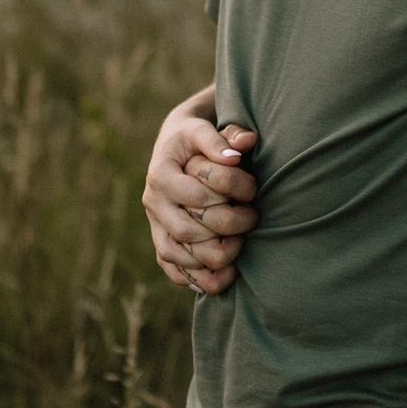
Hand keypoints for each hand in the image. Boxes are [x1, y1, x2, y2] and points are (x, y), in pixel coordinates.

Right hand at [142, 108, 258, 294]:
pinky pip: (174, 270)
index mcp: (160, 174)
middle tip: (253, 217)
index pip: (195, 195)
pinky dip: (200, 279)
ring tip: (243, 243)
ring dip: (215, 257)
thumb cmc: (196, 137)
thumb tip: (239, 150)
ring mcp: (155, 226)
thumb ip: (222, 137)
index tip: (253, 189)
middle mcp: (153, 203)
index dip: (229, 194)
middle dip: (228, 227)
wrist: (177, 148)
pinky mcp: (162, 243)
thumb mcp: (205, 128)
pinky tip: (228, 274)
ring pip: (179, 255)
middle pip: (187, 230)